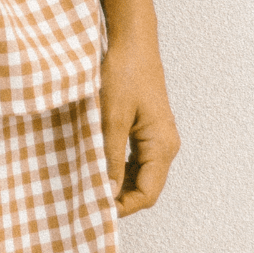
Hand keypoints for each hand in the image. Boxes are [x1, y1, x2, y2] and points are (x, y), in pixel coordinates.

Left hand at [100, 30, 179, 215]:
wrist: (132, 43)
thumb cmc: (124, 74)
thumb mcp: (111, 118)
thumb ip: (110, 157)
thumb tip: (109, 192)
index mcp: (162, 145)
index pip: (147, 194)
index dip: (122, 207)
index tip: (93, 210)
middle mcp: (166, 146)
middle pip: (146, 189)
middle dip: (120, 200)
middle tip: (87, 204)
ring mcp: (158, 139)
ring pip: (141, 177)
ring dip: (119, 187)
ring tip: (90, 190)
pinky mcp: (148, 131)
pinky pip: (137, 162)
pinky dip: (120, 172)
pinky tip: (99, 170)